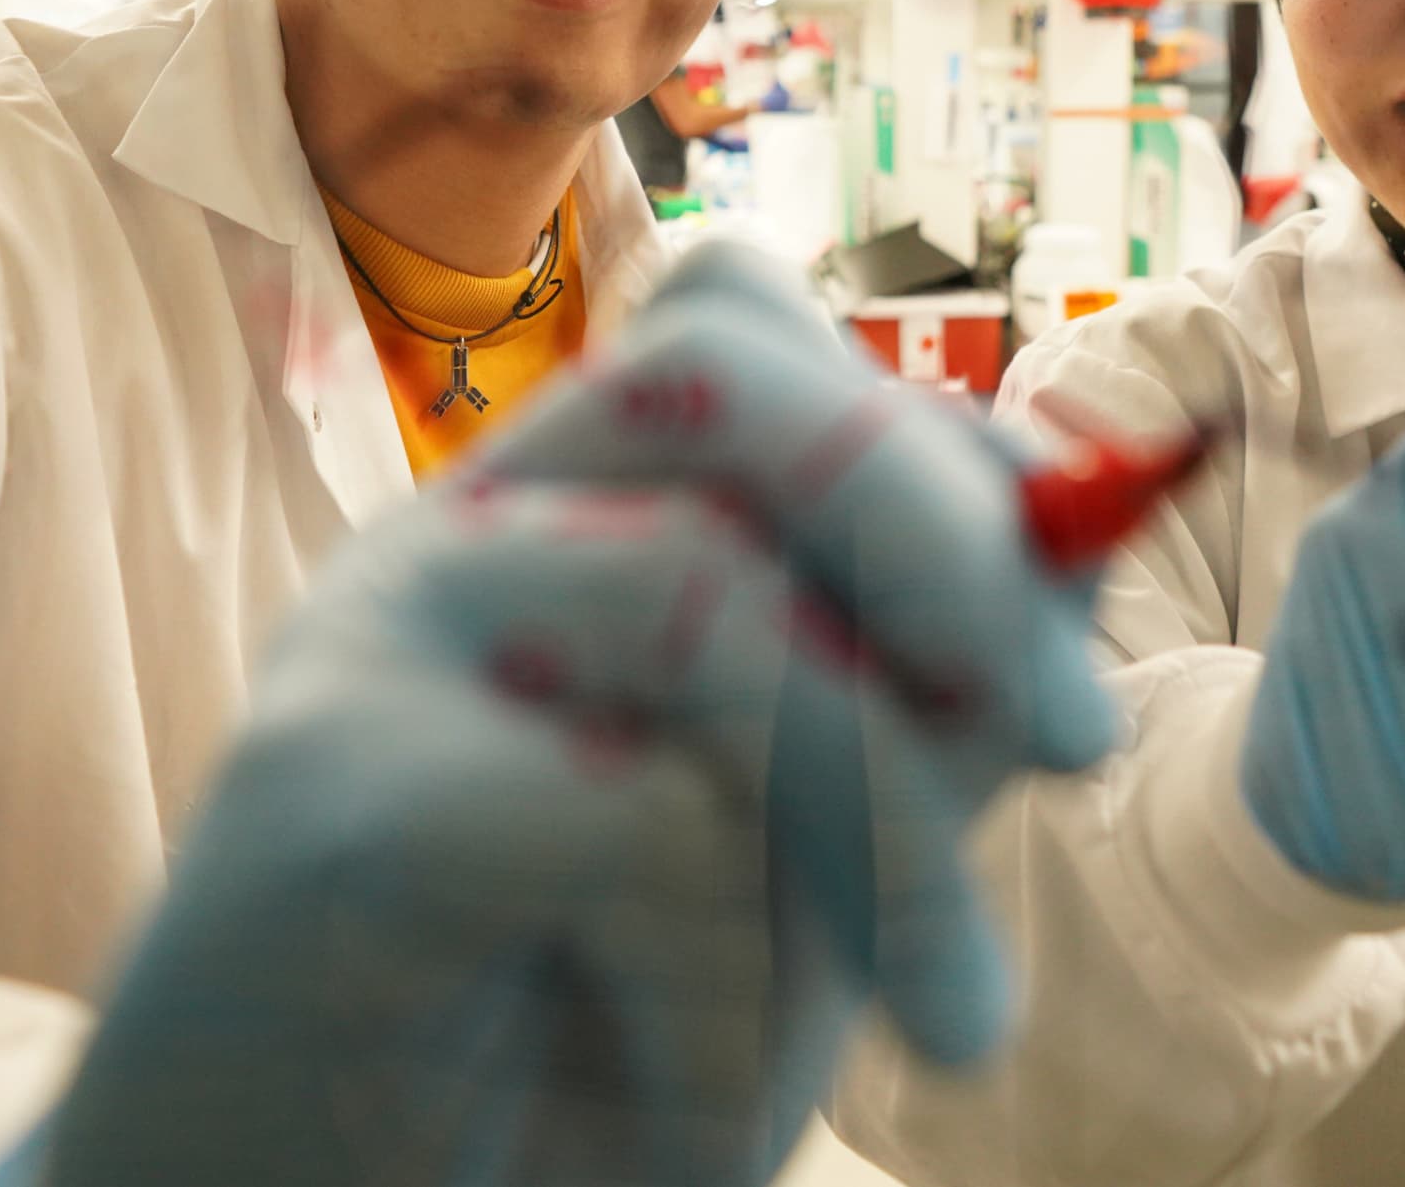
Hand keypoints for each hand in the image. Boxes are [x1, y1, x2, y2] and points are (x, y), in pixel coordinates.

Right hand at [13, 244, 1118, 1186]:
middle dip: (947, 541)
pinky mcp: (328, 786)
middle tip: (1073, 743)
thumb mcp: (804, 856)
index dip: (953, 453)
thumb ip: (910, 694)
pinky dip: (722, 963)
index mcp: (556, 515)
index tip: (1066, 672)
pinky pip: (625, 807)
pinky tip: (689, 1072)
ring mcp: (373, 637)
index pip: (748, 331)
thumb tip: (1077, 539)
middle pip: (722, 372)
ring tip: (943, 1014)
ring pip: (704, 592)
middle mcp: (454, 534)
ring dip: (887, 828)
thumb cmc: (566, 1049)